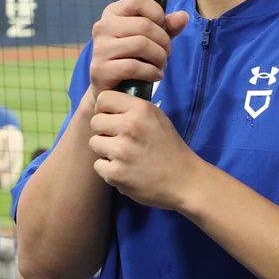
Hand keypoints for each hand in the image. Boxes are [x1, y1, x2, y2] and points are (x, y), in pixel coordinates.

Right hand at [86, 0, 188, 104]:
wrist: (111, 89)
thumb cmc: (131, 57)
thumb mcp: (151, 38)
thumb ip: (167, 26)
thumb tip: (183, 16)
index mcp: (113, 13)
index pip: (138, 0)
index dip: (157, 13)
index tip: (162, 28)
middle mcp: (103, 27)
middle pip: (144, 25)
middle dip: (163, 41)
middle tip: (166, 53)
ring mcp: (100, 48)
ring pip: (141, 45)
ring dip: (159, 57)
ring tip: (161, 64)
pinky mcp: (100, 69)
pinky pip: (133, 66)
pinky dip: (151, 72)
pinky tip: (155, 75)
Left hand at [89, 90, 199, 210]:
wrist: (184, 180)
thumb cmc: (170, 147)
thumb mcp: (157, 117)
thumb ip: (133, 109)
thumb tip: (108, 105)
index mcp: (140, 109)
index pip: (103, 98)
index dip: (105, 109)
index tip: (113, 118)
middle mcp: (129, 127)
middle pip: (95, 122)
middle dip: (104, 131)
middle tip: (119, 139)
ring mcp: (121, 151)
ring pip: (94, 143)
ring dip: (105, 150)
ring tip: (123, 156)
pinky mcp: (116, 173)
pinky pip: (98, 165)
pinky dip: (109, 170)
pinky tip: (125, 170)